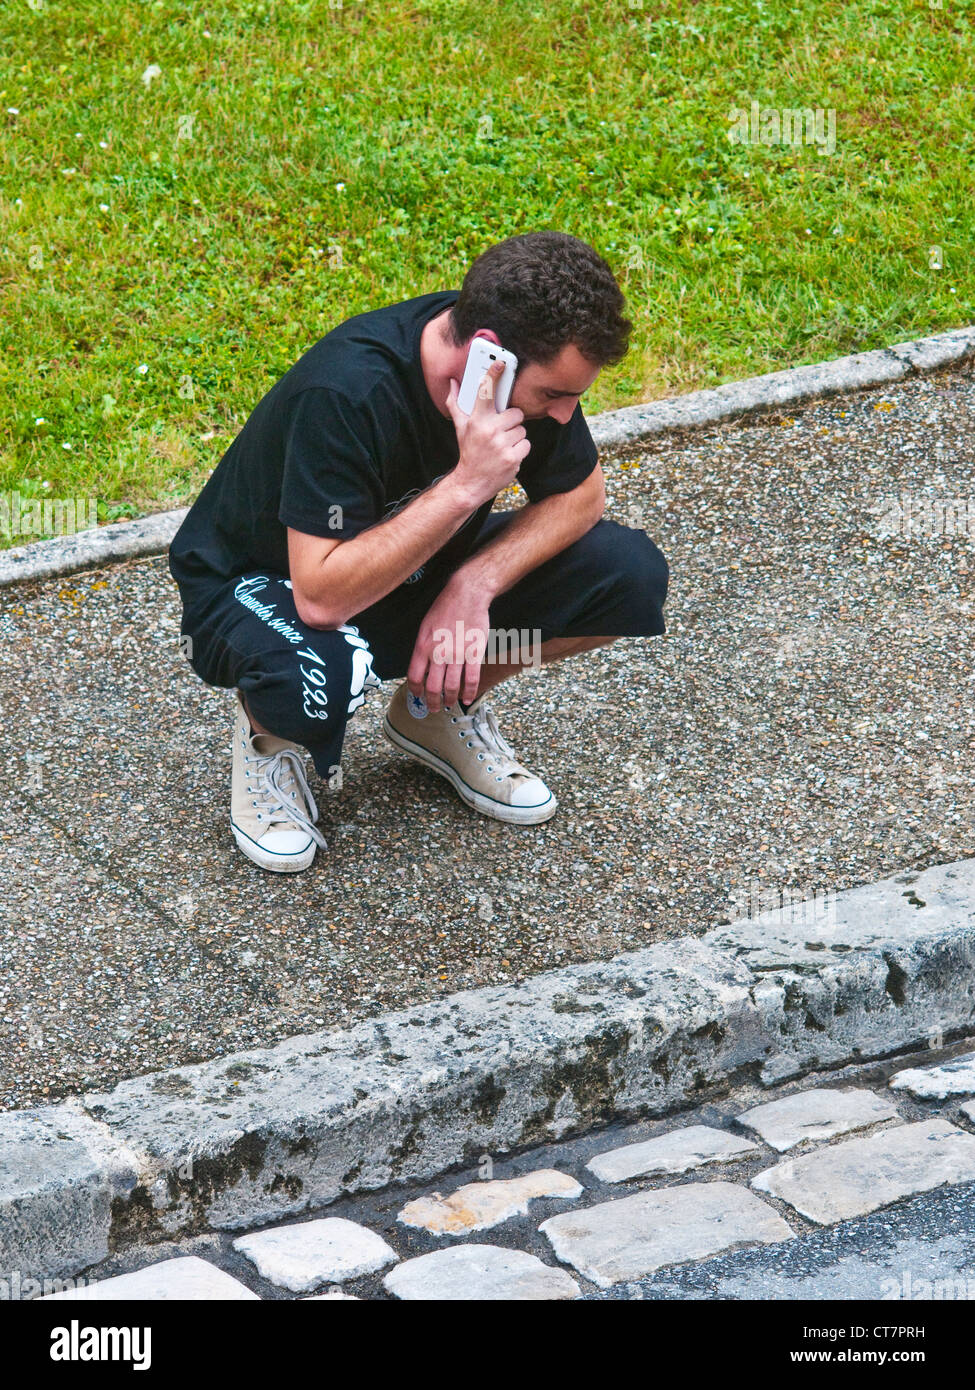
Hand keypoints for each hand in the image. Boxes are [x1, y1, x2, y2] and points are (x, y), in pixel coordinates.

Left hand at [407, 579, 489, 712]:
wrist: (467, 595)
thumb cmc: (444, 608)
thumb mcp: (425, 627)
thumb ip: (423, 649)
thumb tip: (422, 668)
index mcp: (423, 646)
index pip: (415, 677)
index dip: (415, 691)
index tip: (417, 696)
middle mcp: (439, 653)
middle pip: (433, 687)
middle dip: (432, 702)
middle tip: (434, 708)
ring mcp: (457, 654)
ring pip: (452, 686)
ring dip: (450, 699)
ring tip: (450, 704)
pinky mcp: (474, 653)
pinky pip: (472, 678)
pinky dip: (470, 692)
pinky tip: (468, 698)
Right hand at [445, 359, 530, 507]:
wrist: (472, 482)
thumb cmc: (468, 451)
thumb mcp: (460, 427)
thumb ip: (456, 404)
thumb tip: (452, 383)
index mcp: (476, 420)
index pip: (485, 393)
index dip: (493, 375)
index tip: (501, 363)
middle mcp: (489, 430)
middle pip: (516, 413)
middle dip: (511, 422)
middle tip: (500, 431)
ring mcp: (502, 445)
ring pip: (522, 429)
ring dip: (515, 437)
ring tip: (502, 445)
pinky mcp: (513, 458)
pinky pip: (526, 444)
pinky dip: (520, 449)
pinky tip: (508, 454)